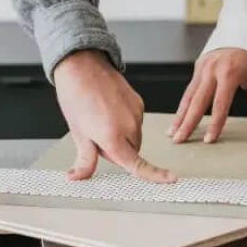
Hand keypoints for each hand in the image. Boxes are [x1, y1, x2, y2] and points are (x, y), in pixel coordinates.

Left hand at [54, 50, 175, 182]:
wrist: (82, 66)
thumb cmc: (76, 97)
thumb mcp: (78, 133)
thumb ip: (84, 160)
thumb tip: (77, 177)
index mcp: (113, 137)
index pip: (137, 164)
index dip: (155, 175)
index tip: (170, 180)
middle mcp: (129, 126)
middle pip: (130, 152)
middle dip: (116, 151)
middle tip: (96, 134)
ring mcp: (136, 113)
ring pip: (133, 137)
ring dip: (121, 136)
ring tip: (100, 118)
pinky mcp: (139, 102)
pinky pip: (135, 122)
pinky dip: (124, 122)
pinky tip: (108, 109)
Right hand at [169, 48, 246, 143]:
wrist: (244, 34)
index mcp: (229, 74)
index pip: (220, 105)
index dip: (214, 124)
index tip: (209, 140)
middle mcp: (212, 70)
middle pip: (197, 102)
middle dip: (187, 123)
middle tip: (179, 140)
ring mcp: (202, 68)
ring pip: (188, 97)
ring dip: (179, 116)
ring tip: (172, 133)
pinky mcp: (197, 67)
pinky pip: (189, 90)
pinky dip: (182, 106)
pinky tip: (178, 119)